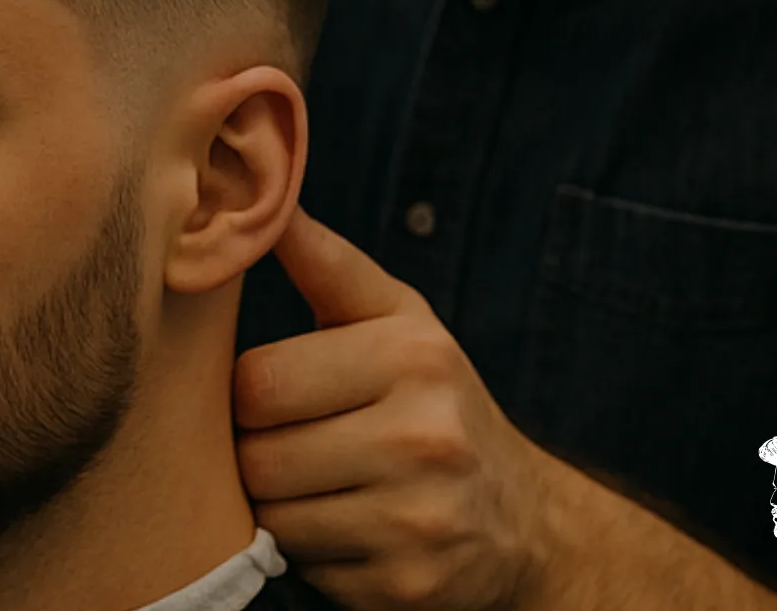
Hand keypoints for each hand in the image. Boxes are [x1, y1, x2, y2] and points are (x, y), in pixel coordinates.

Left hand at [234, 210, 532, 610]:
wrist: (523, 520)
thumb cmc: (434, 401)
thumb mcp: (399, 320)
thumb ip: (328, 264)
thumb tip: (266, 203)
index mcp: (411, 356)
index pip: (257, 383)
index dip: (253, 395)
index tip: (285, 395)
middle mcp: (423, 436)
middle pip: (257, 457)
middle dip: (261, 455)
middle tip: (301, 445)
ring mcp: (419, 518)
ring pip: (273, 519)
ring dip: (283, 509)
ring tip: (327, 487)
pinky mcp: (407, 587)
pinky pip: (305, 569)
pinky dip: (315, 555)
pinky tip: (354, 530)